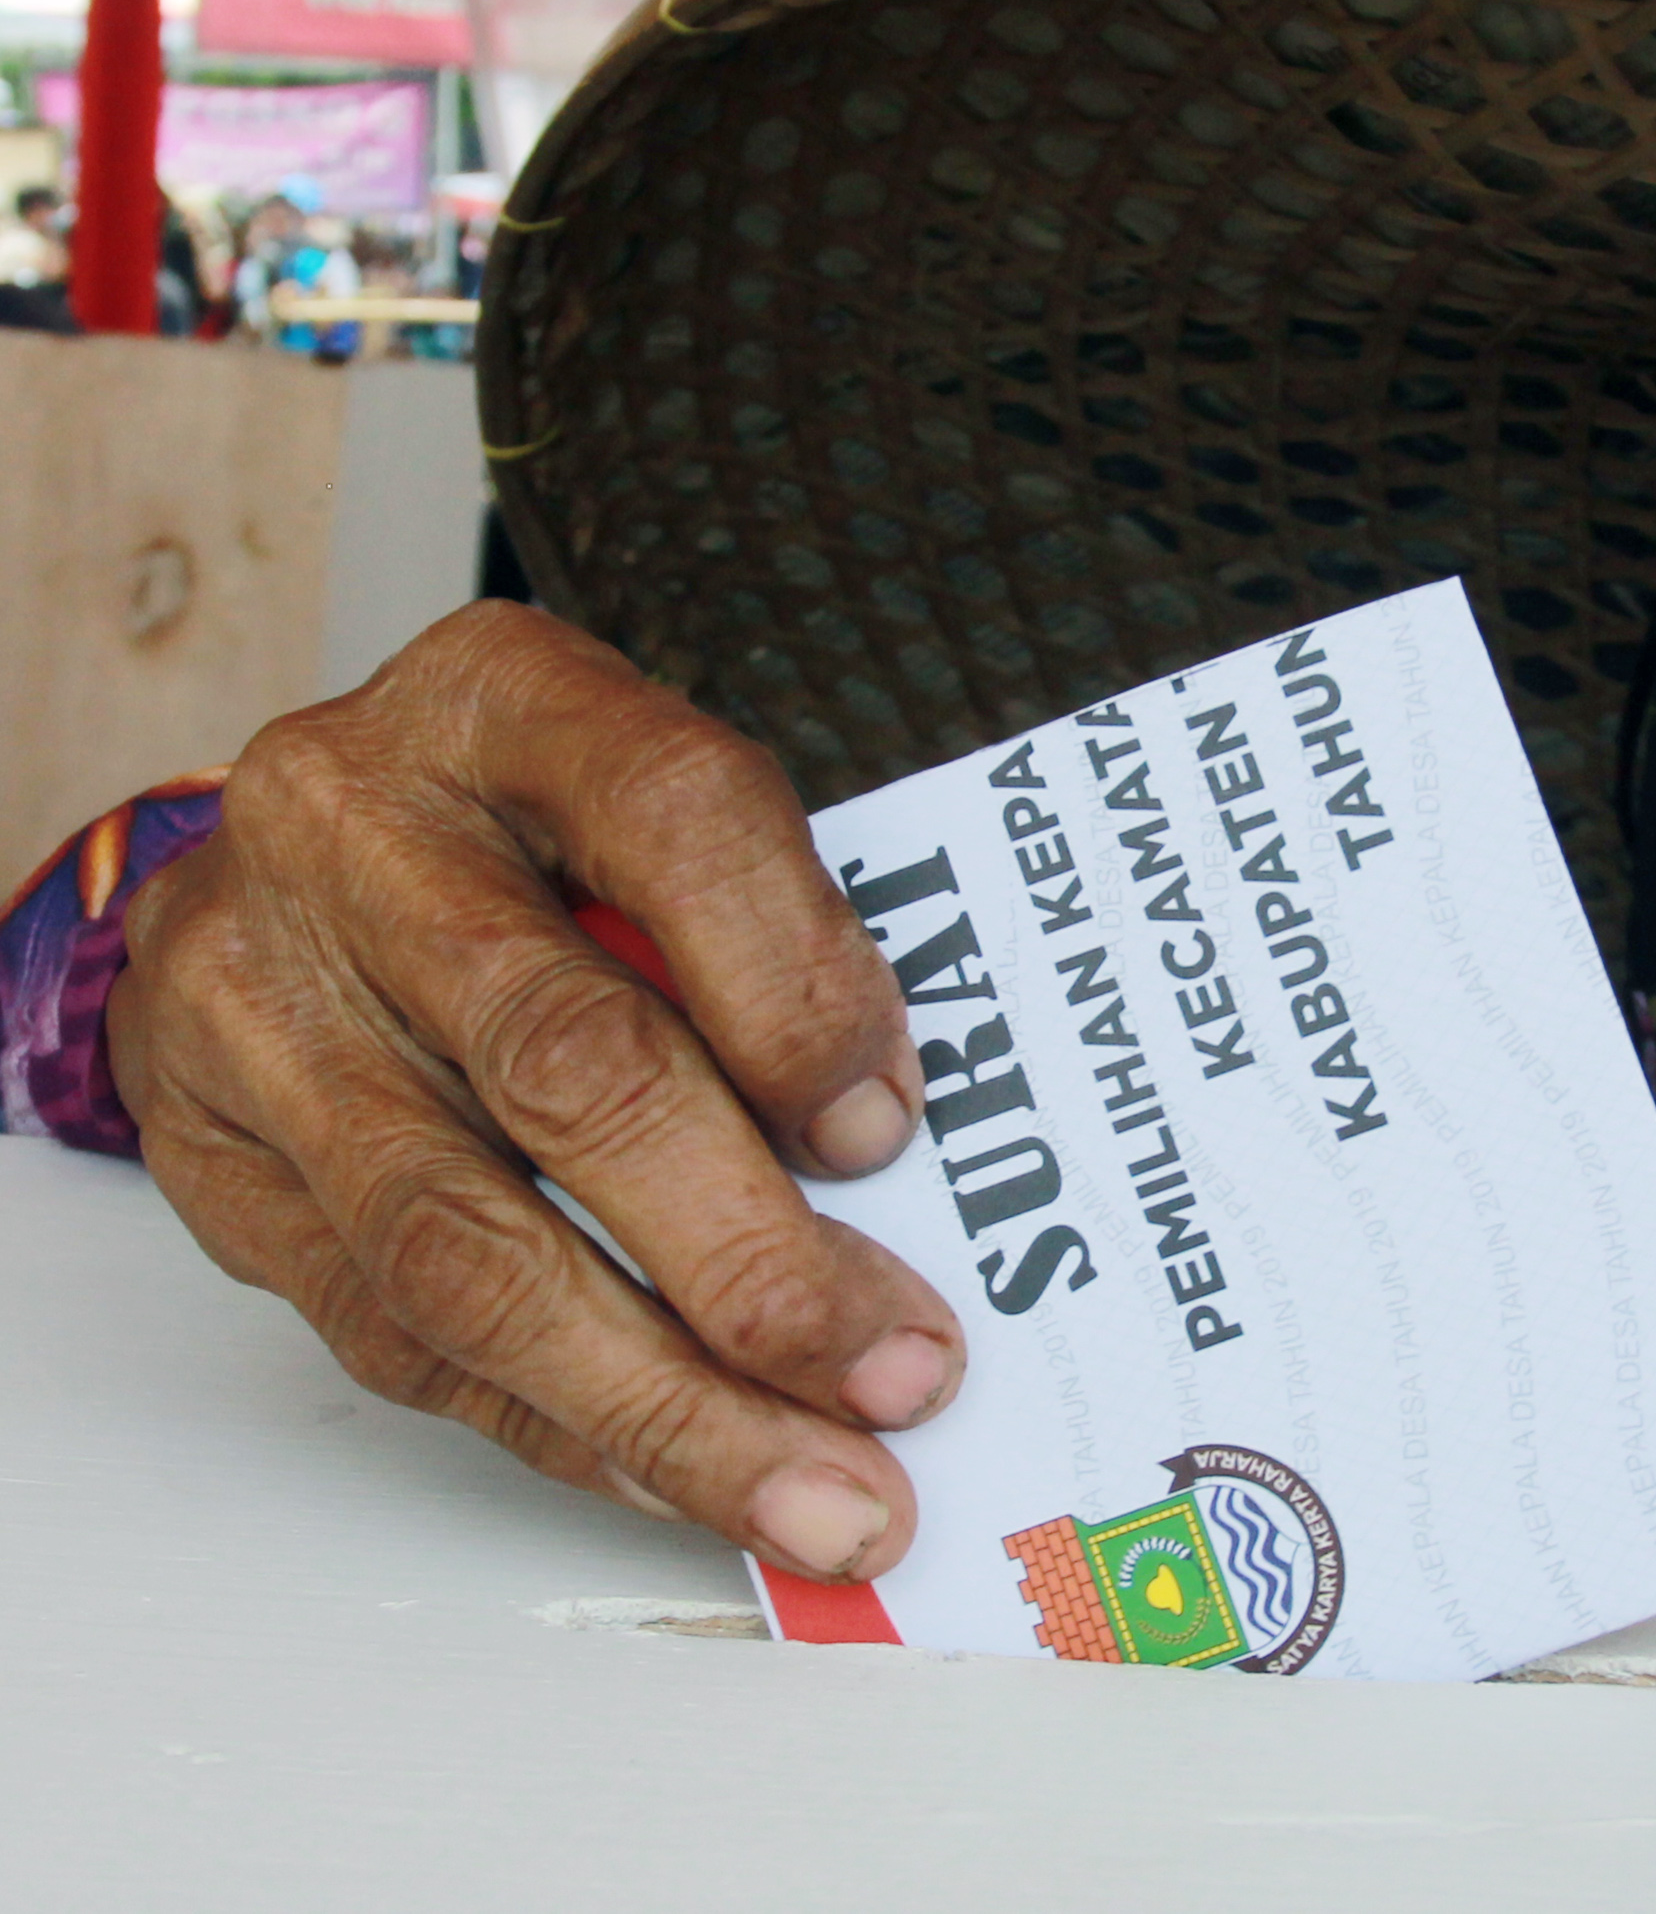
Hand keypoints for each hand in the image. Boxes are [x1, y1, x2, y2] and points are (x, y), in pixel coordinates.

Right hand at [107, 602, 962, 1582]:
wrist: (308, 844)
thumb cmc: (542, 829)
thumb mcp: (669, 811)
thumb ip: (782, 939)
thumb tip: (908, 1168)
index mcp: (509, 699)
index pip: (680, 818)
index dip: (799, 989)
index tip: (893, 1131)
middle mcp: (354, 832)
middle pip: (569, 1065)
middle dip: (754, 1258)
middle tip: (899, 1373)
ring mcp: (259, 998)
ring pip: (466, 1246)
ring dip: (667, 1402)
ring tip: (822, 1491)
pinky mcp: (212, 1157)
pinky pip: (399, 1333)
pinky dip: (567, 1427)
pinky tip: (685, 1474)